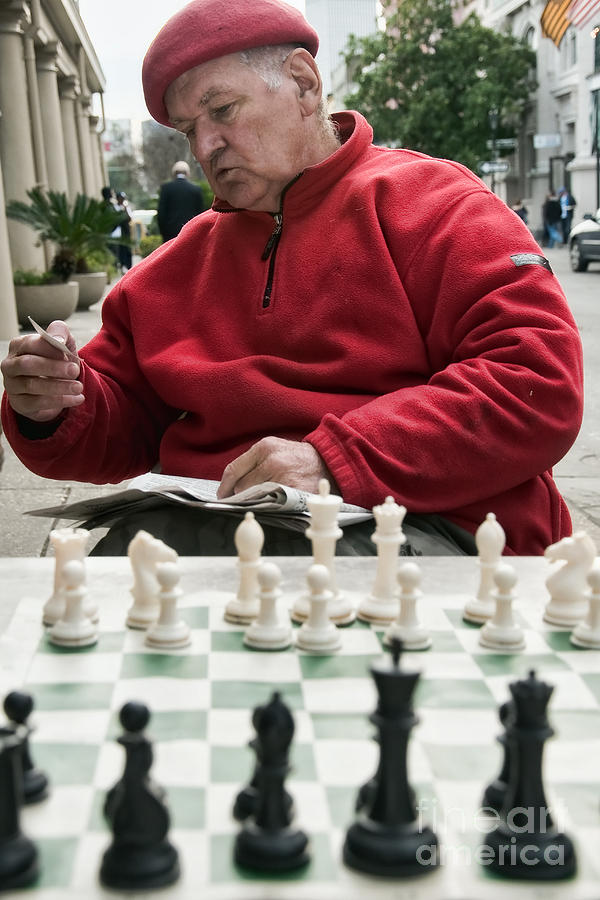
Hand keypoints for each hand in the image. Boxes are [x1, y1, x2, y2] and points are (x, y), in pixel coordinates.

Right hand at [1, 321, 83, 421]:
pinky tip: (76, 399)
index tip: (66, 351)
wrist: (53, 388)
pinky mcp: (19, 403)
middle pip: (27, 364)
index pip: (30, 343)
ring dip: (58, 386)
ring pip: (32, 385)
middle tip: (74, 370)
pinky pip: (37, 403)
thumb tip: (58, 338)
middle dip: (52, 367)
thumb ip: (60, 333)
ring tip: (78, 387)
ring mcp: (12, 385)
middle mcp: (10, 364)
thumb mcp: (61, 344)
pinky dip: (59, 401)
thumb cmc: (55, 361)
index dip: (49, 347)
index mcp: (19, 345)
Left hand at [217, 437, 336, 498]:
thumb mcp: (274, 449)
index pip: (234, 470)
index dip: (225, 486)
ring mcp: (283, 477)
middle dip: (242, 494)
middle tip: (246, 498)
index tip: (222, 495)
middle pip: (242, 486)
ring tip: (264, 498)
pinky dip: (270, 505)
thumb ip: (253, 462)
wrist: (327, 462)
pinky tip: (275, 502)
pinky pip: (271, 503)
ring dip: (256, 500)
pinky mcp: (293, 491)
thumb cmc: (297, 458)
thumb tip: (232, 485)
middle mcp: (272, 460)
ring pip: (255, 496)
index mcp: (264, 447)